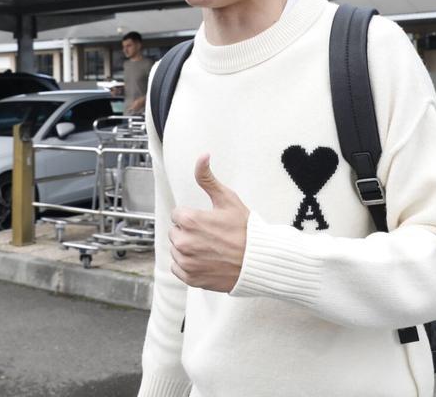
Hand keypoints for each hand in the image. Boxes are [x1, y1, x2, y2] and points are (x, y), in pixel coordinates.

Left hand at [169, 154, 248, 292]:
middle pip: (176, 231)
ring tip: (210, 248)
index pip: (178, 214)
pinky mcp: (190, 278)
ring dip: (188, 248)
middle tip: (211, 235)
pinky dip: (188, 265)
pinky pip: (178, 268)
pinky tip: (206, 260)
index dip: (193, 216)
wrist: (259, 261)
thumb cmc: (246, 230)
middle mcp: (183, 242)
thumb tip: (202, 156)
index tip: (208, 221)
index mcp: (189, 220)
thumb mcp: (227, 199)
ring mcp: (187, 262)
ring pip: (176, 250)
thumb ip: (208, 178)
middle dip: (189, 231)